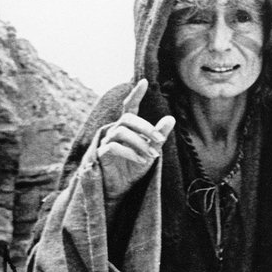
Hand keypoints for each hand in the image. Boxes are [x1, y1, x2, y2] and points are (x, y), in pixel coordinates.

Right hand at [98, 78, 174, 202]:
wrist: (120, 189)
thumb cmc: (133, 168)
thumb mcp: (150, 152)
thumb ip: (158, 136)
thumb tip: (171, 118)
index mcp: (127, 128)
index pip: (129, 107)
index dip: (136, 94)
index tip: (144, 82)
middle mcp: (115, 131)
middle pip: (128, 119)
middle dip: (146, 128)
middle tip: (161, 140)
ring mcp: (106, 142)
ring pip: (121, 132)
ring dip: (140, 143)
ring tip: (152, 155)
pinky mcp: (101, 154)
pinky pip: (113, 147)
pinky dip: (130, 153)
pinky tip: (142, 160)